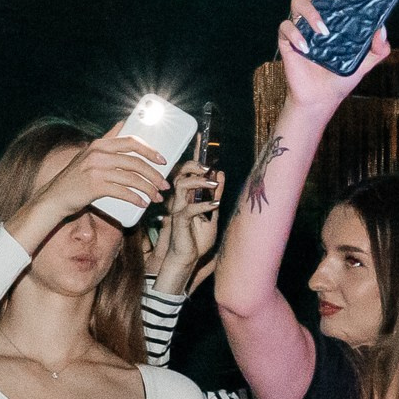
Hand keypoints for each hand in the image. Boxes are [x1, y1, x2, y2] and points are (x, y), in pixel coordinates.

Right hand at [17, 131, 170, 246]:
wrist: (54, 197)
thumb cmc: (75, 177)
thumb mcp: (89, 153)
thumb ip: (107, 139)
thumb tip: (123, 123)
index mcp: (100, 144)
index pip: (132, 142)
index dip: (150, 151)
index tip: (163, 161)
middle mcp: (98, 154)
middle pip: (136, 162)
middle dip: (154, 175)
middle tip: (164, 184)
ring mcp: (96, 170)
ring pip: (132, 178)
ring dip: (148, 189)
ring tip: (156, 197)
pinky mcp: (95, 186)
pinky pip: (123, 192)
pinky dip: (136, 199)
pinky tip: (142, 203)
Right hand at [150, 161, 224, 293]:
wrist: (188, 259)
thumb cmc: (197, 240)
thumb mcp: (213, 214)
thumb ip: (215, 195)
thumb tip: (220, 174)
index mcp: (188, 196)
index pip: (190, 172)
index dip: (194, 156)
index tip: (200, 139)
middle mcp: (180, 200)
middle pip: (181, 173)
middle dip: (194, 166)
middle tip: (208, 168)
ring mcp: (178, 208)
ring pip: (182, 185)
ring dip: (200, 182)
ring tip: (214, 185)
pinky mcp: (178, 220)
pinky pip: (188, 208)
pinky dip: (203, 205)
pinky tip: (214, 205)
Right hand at [276, 0, 389, 114]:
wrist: (322, 98)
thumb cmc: (342, 74)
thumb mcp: (367, 61)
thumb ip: (379, 46)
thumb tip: (382, 29)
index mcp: (335, 12)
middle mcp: (317, 13)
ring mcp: (301, 25)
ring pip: (297, 1)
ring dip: (311, 12)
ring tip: (324, 30)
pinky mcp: (287, 40)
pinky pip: (285, 27)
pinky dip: (295, 33)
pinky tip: (306, 47)